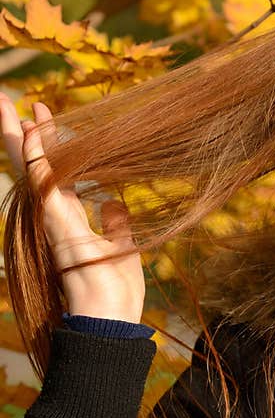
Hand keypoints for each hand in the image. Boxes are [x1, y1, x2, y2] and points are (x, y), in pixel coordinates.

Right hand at [0, 93, 144, 322]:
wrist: (109, 316)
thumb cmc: (115, 288)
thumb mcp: (120, 246)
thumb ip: (114, 222)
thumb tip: (113, 202)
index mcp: (70, 218)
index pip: (56, 174)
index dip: (51, 147)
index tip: (44, 119)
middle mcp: (55, 214)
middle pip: (34, 165)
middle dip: (22, 133)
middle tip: (12, 101)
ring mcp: (51, 217)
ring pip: (29, 167)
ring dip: (19, 134)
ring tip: (6, 102)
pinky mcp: (54, 221)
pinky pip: (40, 180)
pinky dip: (33, 154)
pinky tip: (28, 128)